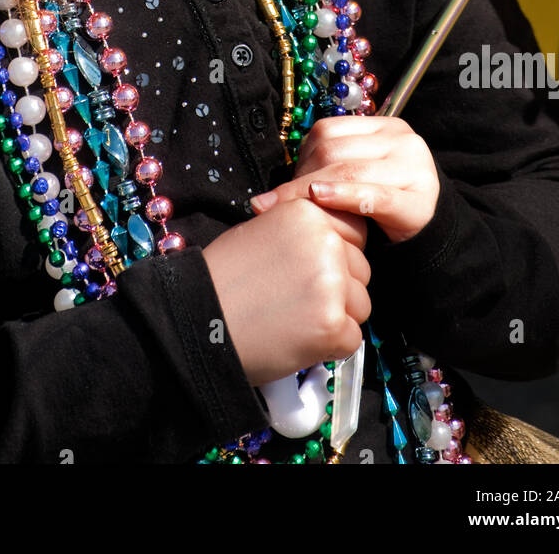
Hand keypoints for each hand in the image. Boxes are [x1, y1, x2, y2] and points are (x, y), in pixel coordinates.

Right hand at [202, 197, 370, 387]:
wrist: (196, 321)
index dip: (337, 256)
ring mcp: (331, 283)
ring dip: (336, 317)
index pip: (354, 233)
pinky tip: (296, 339)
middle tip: (295, 300)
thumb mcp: (262, 230)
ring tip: (293, 319)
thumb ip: (304, 230)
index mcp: (307, 212)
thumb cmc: (223, 278)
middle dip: (339, 289)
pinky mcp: (332, 324)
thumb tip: (335, 237)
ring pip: (360, 306)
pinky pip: (352, 339)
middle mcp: (324, 241)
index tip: (310, 270)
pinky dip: (329, 346)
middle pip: (361, 270)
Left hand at [249, 115, 439, 244]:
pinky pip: (374, 196)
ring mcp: (415, 169)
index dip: (299, 157)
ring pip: (349, 172)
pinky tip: (320, 199)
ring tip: (286, 208)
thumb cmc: (382, 202)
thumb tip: (281, 173)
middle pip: (335, 152)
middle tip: (278, 204)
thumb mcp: (359, 173)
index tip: (280, 185)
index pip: (329, 131)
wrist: (426, 232)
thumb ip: (333, 161)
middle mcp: (403, 140)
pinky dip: (343, 196)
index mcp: (385, 127)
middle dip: (301, 178)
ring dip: (311, 191)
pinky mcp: (419, 202)